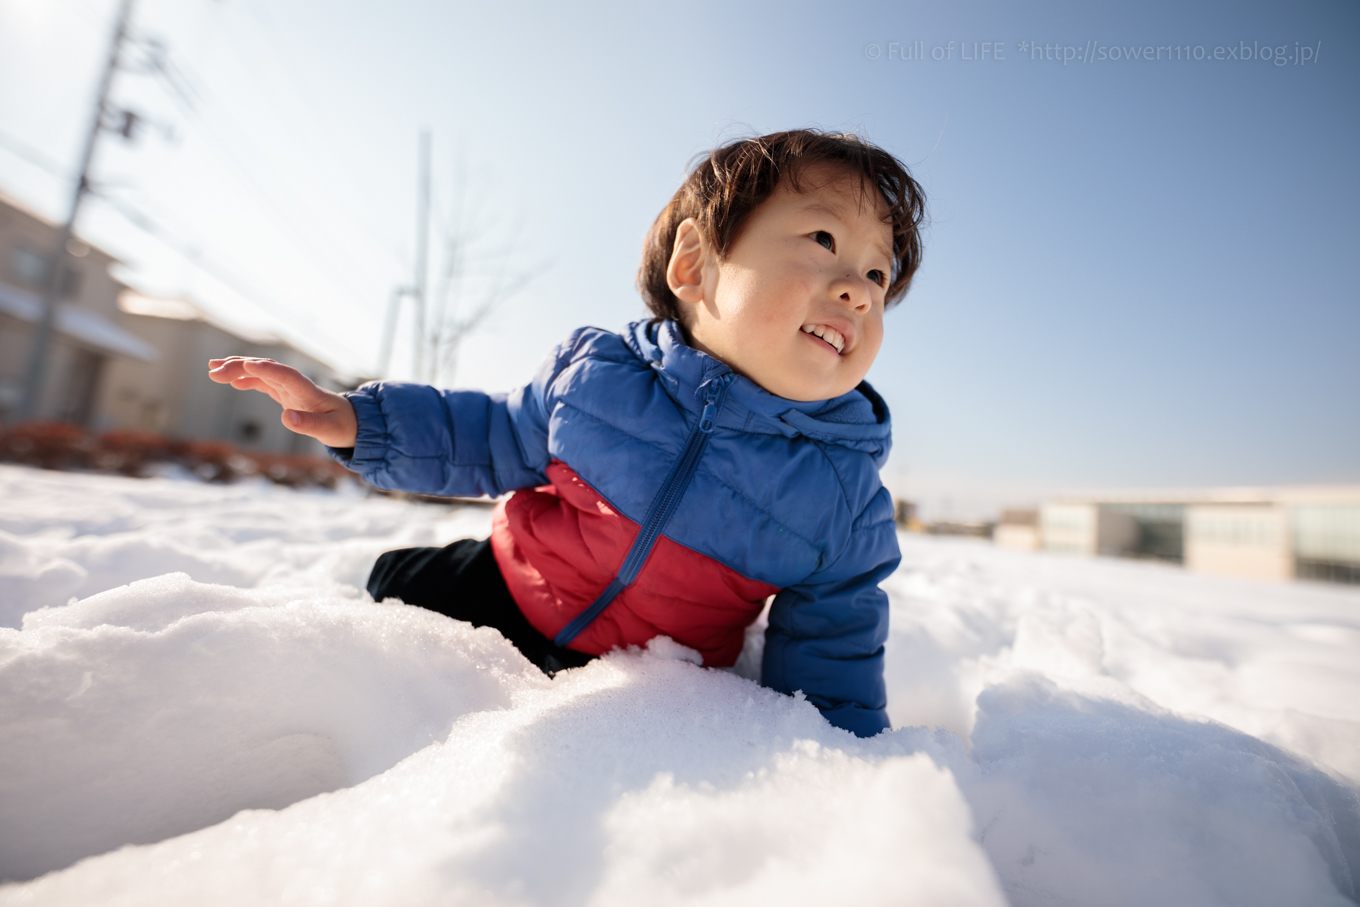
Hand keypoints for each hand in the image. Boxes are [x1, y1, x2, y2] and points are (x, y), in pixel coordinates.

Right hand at [207, 357, 357, 447]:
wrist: (353, 423)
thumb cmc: (343, 427)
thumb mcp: (330, 431)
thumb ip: (309, 424)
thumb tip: (285, 417)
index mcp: (309, 392)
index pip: (286, 375)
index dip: (267, 369)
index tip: (247, 364)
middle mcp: (298, 386)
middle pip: (267, 369)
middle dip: (241, 367)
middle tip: (214, 371)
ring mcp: (291, 389)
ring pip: (262, 373)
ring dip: (239, 369)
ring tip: (213, 371)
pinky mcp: (286, 394)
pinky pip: (264, 382)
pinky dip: (247, 379)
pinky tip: (232, 382)